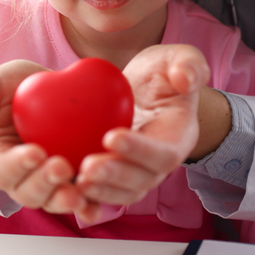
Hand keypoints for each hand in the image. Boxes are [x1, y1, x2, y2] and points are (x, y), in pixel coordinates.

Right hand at [0, 60, 99, 221]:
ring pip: (51, 200)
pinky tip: (95, 204)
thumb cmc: (15, 87)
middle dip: (43, 184)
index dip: (14, 165)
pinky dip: (87, 206)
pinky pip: (79, 199)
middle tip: (60, 165)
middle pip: (26, 192)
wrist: (51, 88)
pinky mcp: (72, 181)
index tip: (33, 152)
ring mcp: (46, 183)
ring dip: (63, 200)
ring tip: (77, 191)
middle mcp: (19, 177)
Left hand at [75, 44, 209, 205]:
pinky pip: (105, 190)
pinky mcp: (116, 173)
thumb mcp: (178, 58)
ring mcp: (138, 171)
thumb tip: (185, 79)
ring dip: (101, 190)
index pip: (163, 151)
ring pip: (123, 191)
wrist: (144, 89)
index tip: (111, 137)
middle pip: (142, 179)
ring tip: (76, 180)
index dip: (139, 149)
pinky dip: (88, 196)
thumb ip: (188, 64)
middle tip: (88, 167)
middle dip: (115, 176)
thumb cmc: (163, 73)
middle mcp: (159, 161)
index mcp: (177, 136)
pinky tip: (65, 188)